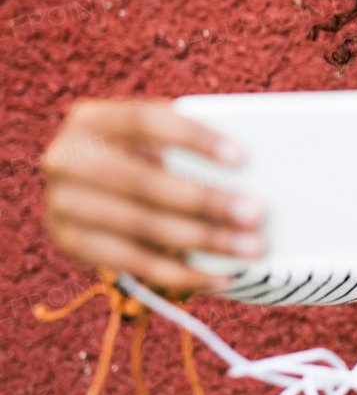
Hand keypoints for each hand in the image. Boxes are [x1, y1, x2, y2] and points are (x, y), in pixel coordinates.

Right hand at [42, 98, 267, 291]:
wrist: (80, 185)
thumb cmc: (137, 152)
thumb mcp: (150, 138)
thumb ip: (184, 148)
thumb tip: (247, 174)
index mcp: (92, 119)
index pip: (146, 121)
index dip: (193, 137)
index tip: (240, 157)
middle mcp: (68, 159)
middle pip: (145, 181)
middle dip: (205, 201)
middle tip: (255, 214)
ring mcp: (64, 204)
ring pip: (143, 226)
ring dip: (204, 240)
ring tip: (250, 248)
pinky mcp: (72, 244)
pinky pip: (135, 264)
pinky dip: (183, 273)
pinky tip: (222, 275)